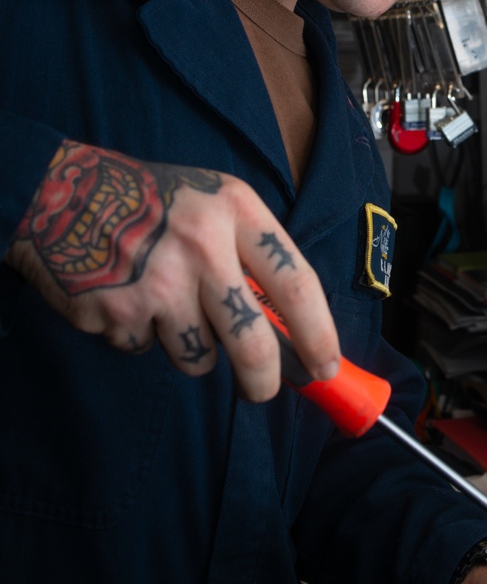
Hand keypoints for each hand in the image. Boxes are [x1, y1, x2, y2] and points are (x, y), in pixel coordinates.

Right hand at [5, 138, 339, 400]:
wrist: (62, 193)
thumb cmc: (154, 203)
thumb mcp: (214, 205)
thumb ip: (251, 258)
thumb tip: (292, 335)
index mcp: (236, 210)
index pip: (296, 284)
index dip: (319, 335)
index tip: (327, 368)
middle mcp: (202, 246)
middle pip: (253, 344)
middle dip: (263, 381)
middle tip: (262, 389)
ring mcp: (157, 282)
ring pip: (198, 358)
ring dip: (192, 351)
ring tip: (171, 311)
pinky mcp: (117, 311)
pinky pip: (147, 349)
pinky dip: (143, 336)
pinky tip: (130, 300)